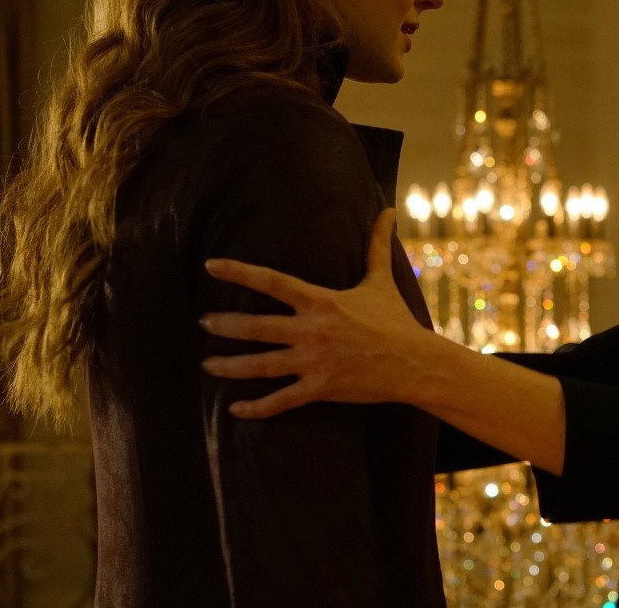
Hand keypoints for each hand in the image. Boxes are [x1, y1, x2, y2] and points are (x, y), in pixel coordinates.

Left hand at [202, 209, 430, 417]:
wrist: (415, 363)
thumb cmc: (396, 320)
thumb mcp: (382, 280)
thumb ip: (377, 245)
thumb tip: (389, 210)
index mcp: (321, 301)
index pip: (272, 282)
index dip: (239, 272)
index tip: (211, 266)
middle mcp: (312, 330)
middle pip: (256, 327)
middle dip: (225, 324)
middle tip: (203, 321)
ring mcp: (313, 361)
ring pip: (260, 365)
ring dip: (230, 365)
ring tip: (208, 363)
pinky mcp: (319, 389)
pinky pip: (280, 400)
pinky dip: (255, 407)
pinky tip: (235, 408)